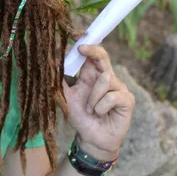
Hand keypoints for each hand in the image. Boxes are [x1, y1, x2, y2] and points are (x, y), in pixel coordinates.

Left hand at [62, 44, 134, 160]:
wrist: (92, 139)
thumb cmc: (81, 117)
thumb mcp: (67, 97)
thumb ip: (60, 81)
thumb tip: (50, 62)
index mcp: (91, 75)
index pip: (91, 54)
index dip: (86, 43)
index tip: (75, 36)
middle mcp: (106, 77)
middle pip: (103, 56)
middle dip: (93, 51)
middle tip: (81, 48)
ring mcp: (118, 88)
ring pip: (105, 79)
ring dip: (93, 97)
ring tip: (90, 109)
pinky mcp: (127, 100)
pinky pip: (111, 96)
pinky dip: (101, 106)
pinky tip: (100, 114)